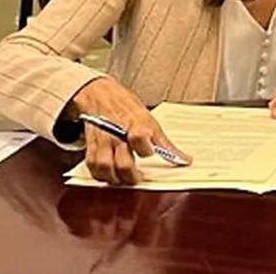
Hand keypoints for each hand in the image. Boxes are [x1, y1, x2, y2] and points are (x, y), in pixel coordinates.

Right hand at [67, 77, 189, 185]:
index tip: (151, 154)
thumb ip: (165, 144)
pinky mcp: (91, 147)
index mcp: (135, 125)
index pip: (140, 138)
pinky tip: (110, 175)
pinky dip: (101, 176)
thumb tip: (183, 160)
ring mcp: (103, 142)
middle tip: (139, 178)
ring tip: (125, 179)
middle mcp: (117, 134)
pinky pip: (92, 167)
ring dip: (116, 178)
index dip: (146, 150)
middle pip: (123, 163)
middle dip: (132, 176)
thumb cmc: (127, 108)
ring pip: (105, 168)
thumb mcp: (151, 121)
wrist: (102, 96)